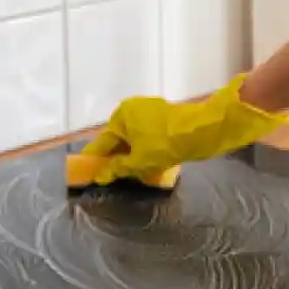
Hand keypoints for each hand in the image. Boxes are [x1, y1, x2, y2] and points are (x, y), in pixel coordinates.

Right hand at [66, 74, 288, 189]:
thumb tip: (101, 175)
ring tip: (135, 176)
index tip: (85, 174)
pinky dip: (148, 151)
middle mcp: (134, 109)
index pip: (103, 142)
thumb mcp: (138, 161)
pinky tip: (153, 167)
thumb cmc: (165, 144)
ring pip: (136, 140)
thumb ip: (117, 168)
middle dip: (118, 160)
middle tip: (114, 179)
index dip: (95, 160)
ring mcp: (152, 112)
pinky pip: (150, 137)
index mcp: (122, 116)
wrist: (203, 131)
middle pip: (120, 140)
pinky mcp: (167, 118)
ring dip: (135, 157)